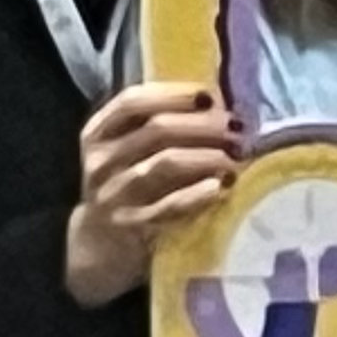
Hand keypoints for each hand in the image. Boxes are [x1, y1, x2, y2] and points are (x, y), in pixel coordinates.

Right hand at [63, 80, 242, 308]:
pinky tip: (223, 185)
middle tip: (238, 127)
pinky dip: (199, 193)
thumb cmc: (127, 183)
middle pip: (156, 129)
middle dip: (204, 124)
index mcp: (98, 133)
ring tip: (238, 154)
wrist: (100, 243)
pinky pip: (171, 205)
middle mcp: (101, 161)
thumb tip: (217, 103)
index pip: (132, 101)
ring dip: (209, 155)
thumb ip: (157, 124)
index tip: (211, 95)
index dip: (174, 94)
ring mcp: (114, 194)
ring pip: (166, 163)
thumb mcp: (128, 150)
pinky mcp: (132, 225)